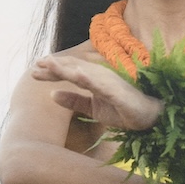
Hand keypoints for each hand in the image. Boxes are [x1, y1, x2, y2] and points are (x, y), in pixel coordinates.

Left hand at [32, 56, 161, 130]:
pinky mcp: (119, 92)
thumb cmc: (123, 110)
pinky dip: (90, 78)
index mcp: (94, 80)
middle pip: (74, 68)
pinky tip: (77, 74)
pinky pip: (102, 84)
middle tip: (35, 66)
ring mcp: (110, 82)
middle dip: (54, 67)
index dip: (52, 72)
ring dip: (67, 67)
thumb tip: (52, 95)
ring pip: (85, 73)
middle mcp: (100, 76)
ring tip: (49, 64)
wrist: (150, 119)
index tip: (34, 72)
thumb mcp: (93, 108)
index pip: (70, 72)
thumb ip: (74, 101)